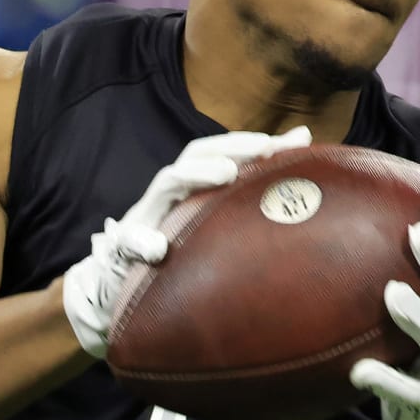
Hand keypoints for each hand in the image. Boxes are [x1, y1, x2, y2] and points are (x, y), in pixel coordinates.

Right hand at [62, 126, 311, 358]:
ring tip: (226, 174)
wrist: (118, 280)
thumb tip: (301, 138)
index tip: (286, 143)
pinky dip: (143, 242)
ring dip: (195, 175)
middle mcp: (170, 194)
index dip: (249, 143)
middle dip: (228, 147)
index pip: (219, 152)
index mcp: (191, 187)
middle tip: (264, 147)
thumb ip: (252, 182)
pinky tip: (160, 249)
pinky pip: (129, 240)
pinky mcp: (124, 246)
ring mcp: (146, 215)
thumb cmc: (175, 244)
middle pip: (194, 155)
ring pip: (165, 184)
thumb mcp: (212, 217)